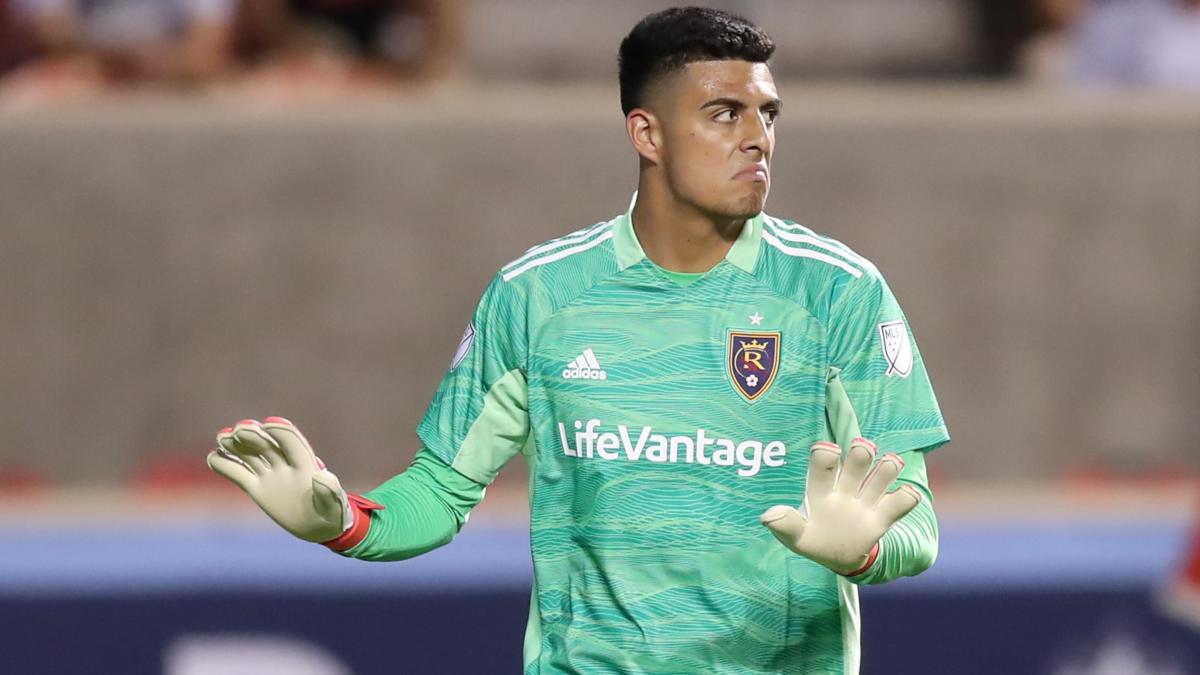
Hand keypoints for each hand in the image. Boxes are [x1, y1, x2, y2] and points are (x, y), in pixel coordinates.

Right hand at [207, 417, 350, 542]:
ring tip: (222, 435)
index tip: (270, 423)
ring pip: (251, 455)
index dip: (283, 433)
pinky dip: (226, 465)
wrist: (320, 526)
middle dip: (256, 436)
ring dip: (237, 445)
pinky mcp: (258, 488)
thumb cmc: (333, 514)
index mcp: (306, 466)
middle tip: (240, 428)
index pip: (293, 444)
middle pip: (269, 446)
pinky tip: (213, 457)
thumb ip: (329, 491)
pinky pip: (239, 474)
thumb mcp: (334, 505)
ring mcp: (271, 475)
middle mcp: (286, 466)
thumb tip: (322, 476)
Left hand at [760, 438, 920, 575]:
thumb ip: (785, 525)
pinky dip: (906, 497)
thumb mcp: (795, 536)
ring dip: (887, 467)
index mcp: (820, 489)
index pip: (823, 464)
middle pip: (856, 463)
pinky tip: (906, 495)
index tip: (830, 451)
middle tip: (863, 449)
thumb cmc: (812, 539)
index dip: (826, 454)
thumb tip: (768, 516)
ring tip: (890, 463)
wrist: (838, 557)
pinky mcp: (882, 517)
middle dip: (861, 453)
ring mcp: (865, 501)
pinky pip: (899, 503)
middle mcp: (845, 488)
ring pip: (881, 476)